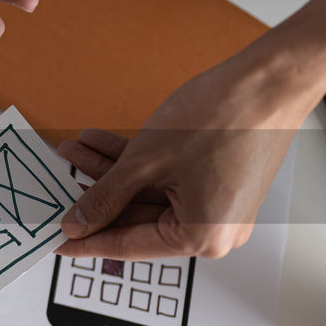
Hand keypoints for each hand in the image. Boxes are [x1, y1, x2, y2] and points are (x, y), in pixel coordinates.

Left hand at [54, 49, 304, 259]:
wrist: (269, 79)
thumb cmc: (223, 118)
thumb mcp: (144, 163)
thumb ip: (105, 198)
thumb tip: (78, 223)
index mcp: (201, 237)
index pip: (128, 245)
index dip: (86, 241)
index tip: (57, 242)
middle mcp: (213, 230)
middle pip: (136, 218)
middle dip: (94, 194)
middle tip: (58, 183)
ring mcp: (215, 205)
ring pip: (146, 194)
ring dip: (109, 172)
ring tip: (73, 151)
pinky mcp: (214, 181)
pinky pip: (164, 180)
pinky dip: (134, 164)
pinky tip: (99, 144)